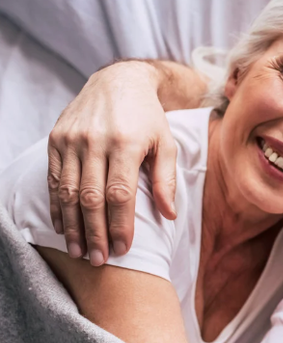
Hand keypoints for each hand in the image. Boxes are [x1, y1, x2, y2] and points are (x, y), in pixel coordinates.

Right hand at [47, 61, 176, 264]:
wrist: (119, 82)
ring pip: (68, 191)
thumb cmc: (148, 118)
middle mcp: (94, 141)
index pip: (120, 194)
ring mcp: (71, 140)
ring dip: (73, 225)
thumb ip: (166, 180)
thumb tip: (168, 215)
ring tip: (79, 251)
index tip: (123, 249)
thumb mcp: (166, 144)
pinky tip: (63, 227)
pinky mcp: (56, 139)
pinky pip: (54, 179)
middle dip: (95, 233)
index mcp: (125, 143)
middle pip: (91, 197)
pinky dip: (57, 205)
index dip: (120, 225)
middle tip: (100, 261)